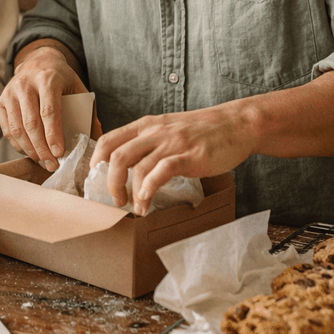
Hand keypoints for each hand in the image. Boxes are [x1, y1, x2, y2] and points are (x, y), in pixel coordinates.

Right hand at [0, 43, 97, 172]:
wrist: (37, 60)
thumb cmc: (60, 78)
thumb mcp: (78, 87)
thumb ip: (88, 111)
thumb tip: (96, 137)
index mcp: (48, 79)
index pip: (49, 111)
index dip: (53, 134)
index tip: (59, 153)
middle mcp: (25, 84)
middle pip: (31, 123)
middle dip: (42, 148)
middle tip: (51, 164)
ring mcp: (10, 92)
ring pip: (16, 128)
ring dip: (29, 149)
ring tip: (42, 161)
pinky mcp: (1, 101)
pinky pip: (7, 129)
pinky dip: (18, 144)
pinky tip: (29, 151)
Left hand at [89, 104, 251, 213]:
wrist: (237, 124)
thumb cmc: (202, 131)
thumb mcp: (168, 129)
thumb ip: (148, 143)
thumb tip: (128, 167)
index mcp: (146, 126)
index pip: (109, 140)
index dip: (96, 161)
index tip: (97, 180)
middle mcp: (155, 132)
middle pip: (117, 156)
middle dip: (110, 183)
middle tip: (116, 200)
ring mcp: (173, 143)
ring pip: (138, 166)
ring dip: (131, 192)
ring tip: (136, 208)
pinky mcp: (190, 156)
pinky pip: (162, 171)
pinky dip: (150, 188)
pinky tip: (148, 201)